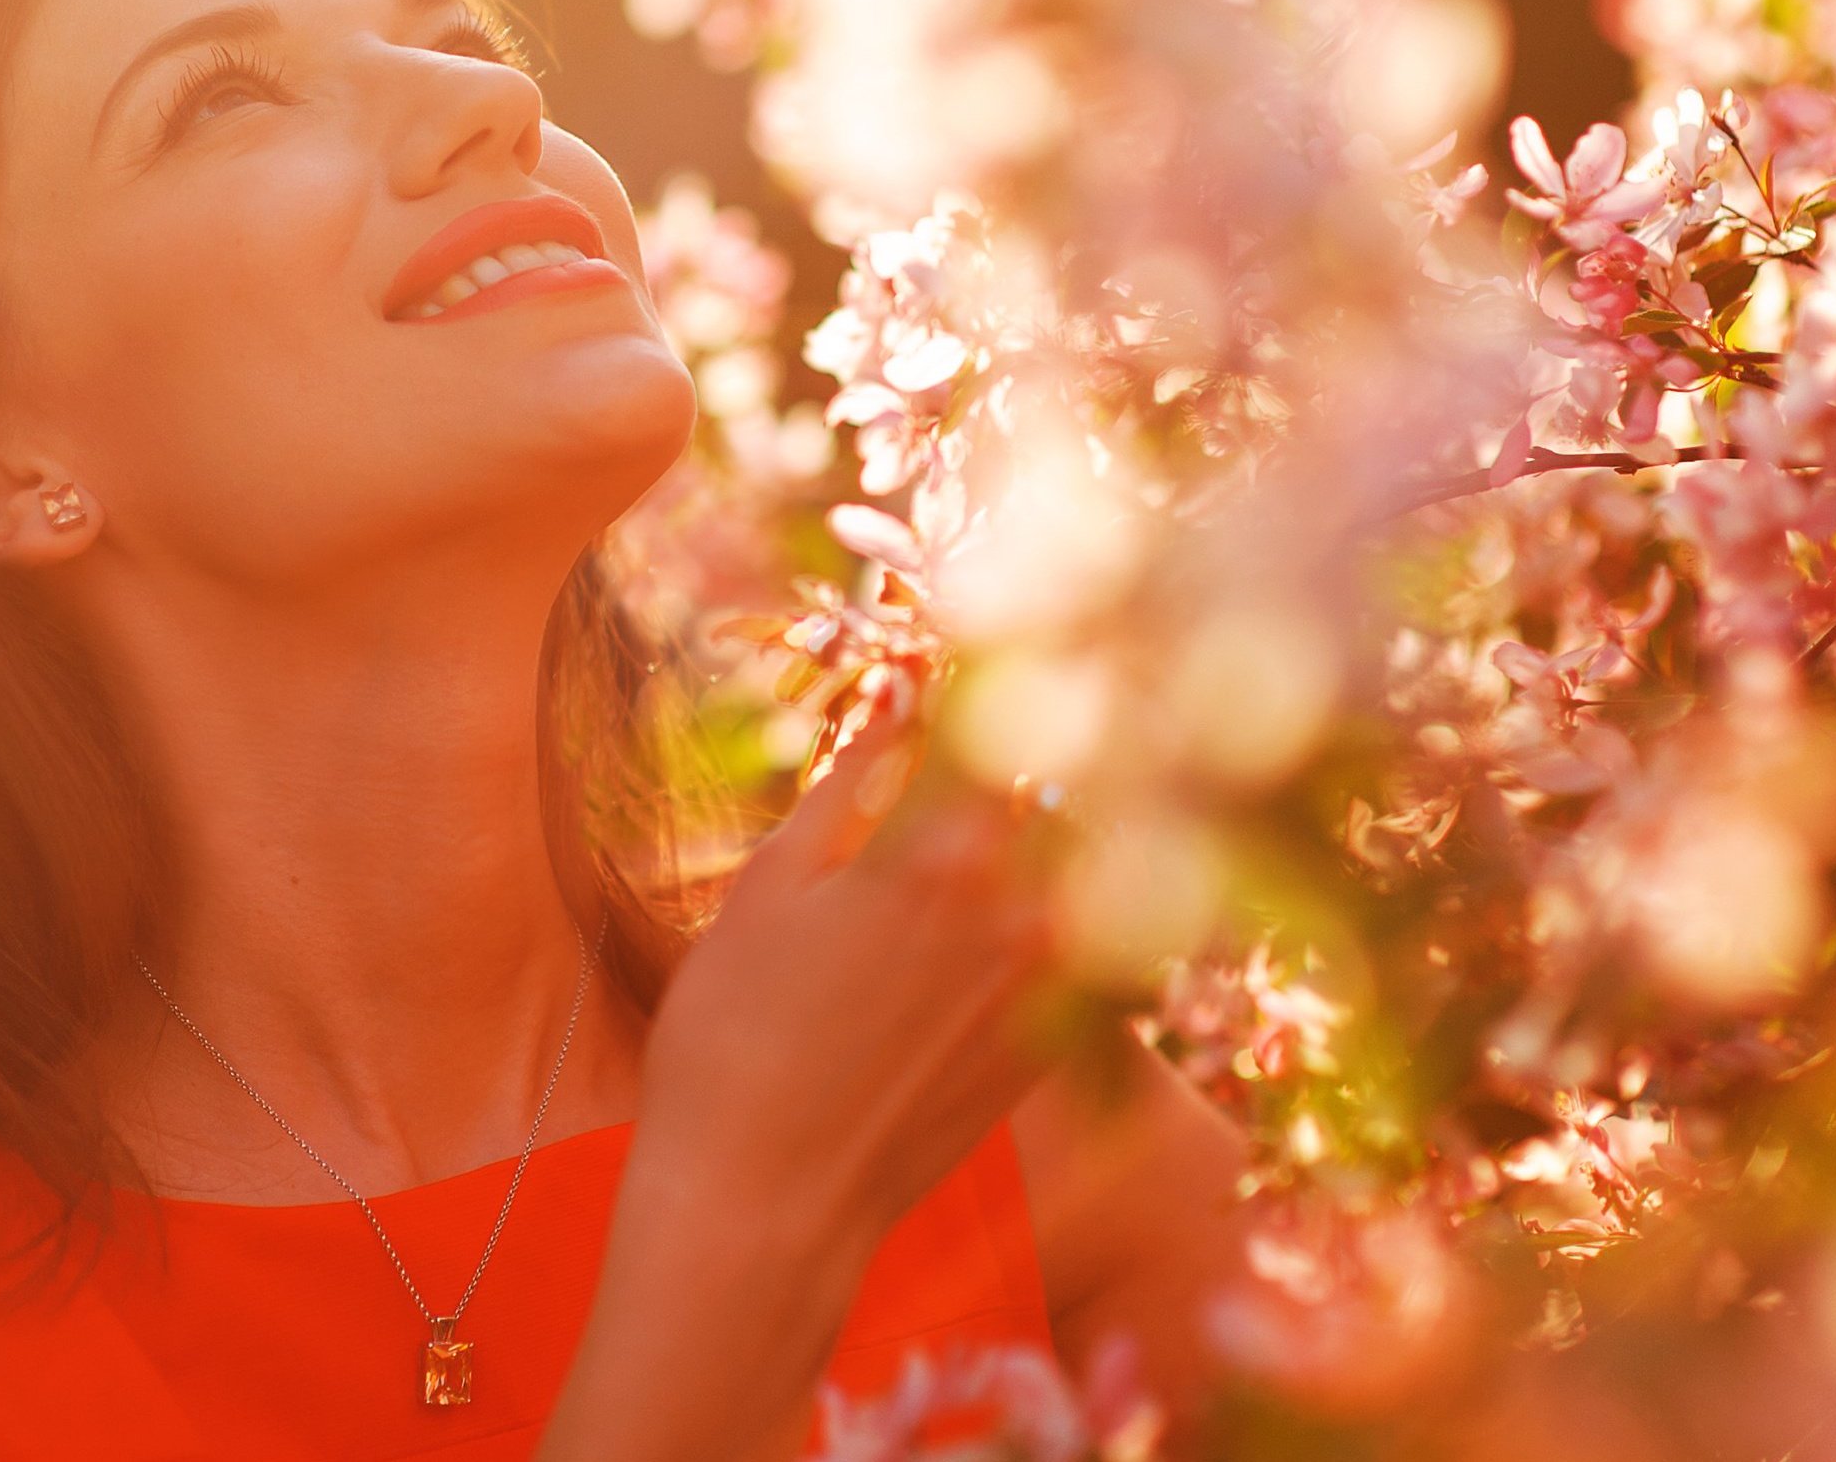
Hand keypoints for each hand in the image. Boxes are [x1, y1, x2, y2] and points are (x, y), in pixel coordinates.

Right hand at [638, 676, 1057, 1259]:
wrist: (766, 1206)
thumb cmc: (734, 1040)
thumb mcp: (770, 890)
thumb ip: (853, 786)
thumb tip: (903, 695)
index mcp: (946, 849)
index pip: (1009, 714)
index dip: (998, 663)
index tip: (980, 630)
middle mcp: (1023, 910)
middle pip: (1074, 785)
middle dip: (1057, 729)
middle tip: (1028, 692)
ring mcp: (1052, 987)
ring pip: (1098, 864)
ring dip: (1071, 819)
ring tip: (1039, 784)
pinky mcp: (1057, 1048)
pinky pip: (1101, 946)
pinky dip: (1084, 904)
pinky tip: (1039, 891)